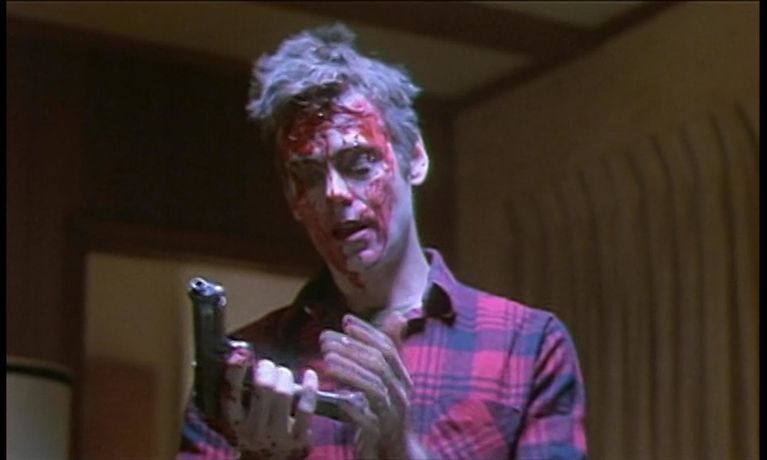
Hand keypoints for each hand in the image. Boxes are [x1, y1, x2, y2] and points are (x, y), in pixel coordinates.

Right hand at [222, 344, 317, 459]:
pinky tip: (309, 374)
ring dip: (285, 375)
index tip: (243, 352)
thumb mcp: (240, 416)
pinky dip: (309, 387)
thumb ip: (239, 392)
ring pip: (283, 394)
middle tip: (268, 364)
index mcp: (233, 422)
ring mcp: (276, 435)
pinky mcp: (298, 438)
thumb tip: (240, 353)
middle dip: (267, 368)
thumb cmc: (253, 429)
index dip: (236, 370)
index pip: (230, 393)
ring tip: (283, 372)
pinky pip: (306, 407)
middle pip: (263, 388)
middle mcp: (252, 430)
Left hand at [319, 312, 411, 457]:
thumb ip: (387, 352)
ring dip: (349, 371)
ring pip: (374, 387)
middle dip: (351, 348)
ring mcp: (393, 414)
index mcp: (402, 377)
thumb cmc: (386, 413)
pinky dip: (354, 407)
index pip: (388, 348)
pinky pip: (369, 418)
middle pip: (380, 363)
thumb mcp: (387, 379)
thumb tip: (396, 316)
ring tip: (326, 361)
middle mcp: (402, 393)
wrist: (395, 452)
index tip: (345, 320)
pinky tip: (338, 398)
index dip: (367, 332)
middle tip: (325, 340)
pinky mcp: (382, 433)